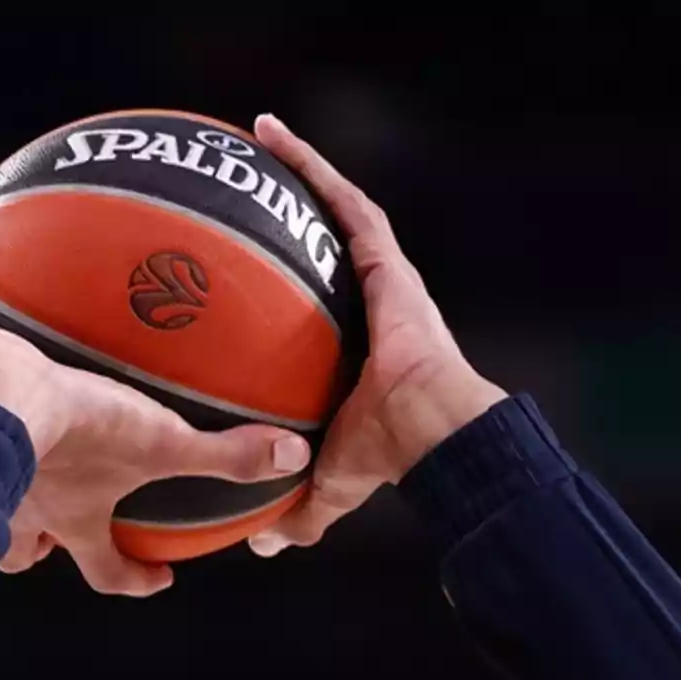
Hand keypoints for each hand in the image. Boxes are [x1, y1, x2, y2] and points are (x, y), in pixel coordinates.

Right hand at [0, 328, 311, 594]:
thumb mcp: (161, 442)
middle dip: (44, 550)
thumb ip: (224, 455)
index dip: (136, 582)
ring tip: (17, 479)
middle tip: (59, 532)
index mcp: (76, 522)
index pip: (108, 573)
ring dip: (6, 507)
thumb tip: (293, 459)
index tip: (158, 578)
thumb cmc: (76, 431)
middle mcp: (28, 516)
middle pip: (26, 557)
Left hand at [248, 114, 508, 556]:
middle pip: (326, 237)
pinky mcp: (386, 260)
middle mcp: (368, 297)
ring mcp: (381, 273)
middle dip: (292, 203)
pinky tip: (276, 138)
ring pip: (336, 206)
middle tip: (247, 177)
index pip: (317, 293)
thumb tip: (263, 544)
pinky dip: (313, 169)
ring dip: (299, 167)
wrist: (433, 434)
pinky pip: (346, 202)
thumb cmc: (389, 454)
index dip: (289, 270)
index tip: (253, 258)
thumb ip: (298, 508)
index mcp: (354, 340)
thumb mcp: (328, 479)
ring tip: (259, 134)